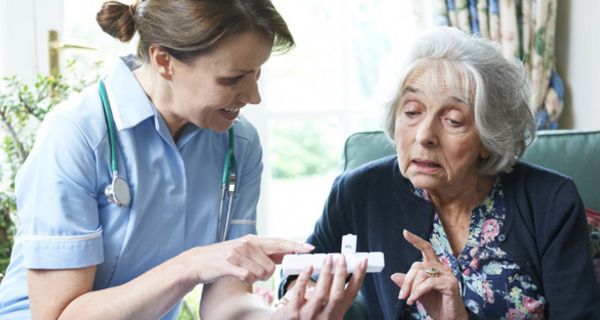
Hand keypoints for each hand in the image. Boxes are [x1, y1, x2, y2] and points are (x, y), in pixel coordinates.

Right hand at [180, 234, 313, 284]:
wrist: (199, 262)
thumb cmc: (225, 258)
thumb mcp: (246, 250)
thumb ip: (266, 252)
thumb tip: (288, 253)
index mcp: (253, 240)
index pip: (279, 242)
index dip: (295, 246)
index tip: (310, 248)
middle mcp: (247, 244)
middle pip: (271, 264)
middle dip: (268, 273)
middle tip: (256, 273)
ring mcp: (238, 253)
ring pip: (261, 273)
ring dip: (254, 278)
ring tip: (242, 273)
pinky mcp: (229, 264)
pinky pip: (248, 277)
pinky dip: (245, 280)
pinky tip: (237, 276)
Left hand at [272, 255, 366, 319]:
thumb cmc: (309, 319)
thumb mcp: (326, 314)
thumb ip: (332, 300)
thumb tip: (340, 274)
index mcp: (335, 315)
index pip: (350, 295)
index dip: (358, 278)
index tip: (362, 262)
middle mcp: (325, 317)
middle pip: (338, 294)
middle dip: (342, 274)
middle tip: (342, 258)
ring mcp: (308, 316)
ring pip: (321, 293)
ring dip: (326, 274)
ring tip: (328, 258)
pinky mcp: (292, 313)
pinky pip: (299, 292)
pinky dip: (304, 278)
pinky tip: (308, 267)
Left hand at [391, 229, 467, 319]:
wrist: (449, 318)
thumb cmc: (436, 304)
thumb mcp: (417, 292)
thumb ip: (408, 283)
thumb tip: (393, 275)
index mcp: (435, 266)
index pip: (426, 248)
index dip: (416, 240)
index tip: (405, 232)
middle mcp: (442, 267)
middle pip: (418, 266)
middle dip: (406, 281)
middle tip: (401, 295)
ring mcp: (447, 275)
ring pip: (421, 274)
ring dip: (411, 289)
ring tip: (409, 300)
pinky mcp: (450, 284)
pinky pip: (428, 283)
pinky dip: (418, 292)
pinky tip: (414, 300)